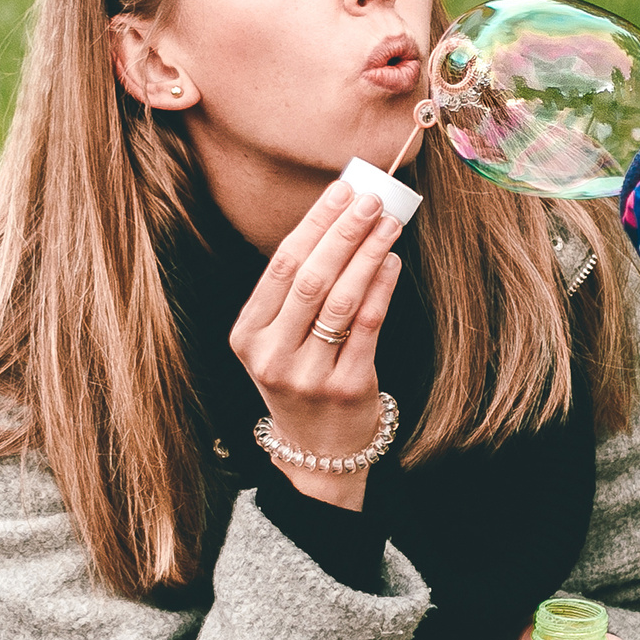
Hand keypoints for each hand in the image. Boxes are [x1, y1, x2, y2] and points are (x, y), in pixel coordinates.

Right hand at [229, 176, 406, 510]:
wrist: (318, 449)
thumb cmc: (302, 377)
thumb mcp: (281, 340)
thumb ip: (299, 291)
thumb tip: (342, 220)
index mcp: (247, 335)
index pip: (281, 266)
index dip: (314, 223)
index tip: (342, 190)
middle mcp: (271, 355)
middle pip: (310, 278)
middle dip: (344, 232)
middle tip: (371, 199)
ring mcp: (308, 374)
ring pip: (341, 299)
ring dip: (368, 254)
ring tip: (389, 223)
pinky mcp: (347, 387)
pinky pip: (367, 326)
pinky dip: (381, 288)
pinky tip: (392, 261)